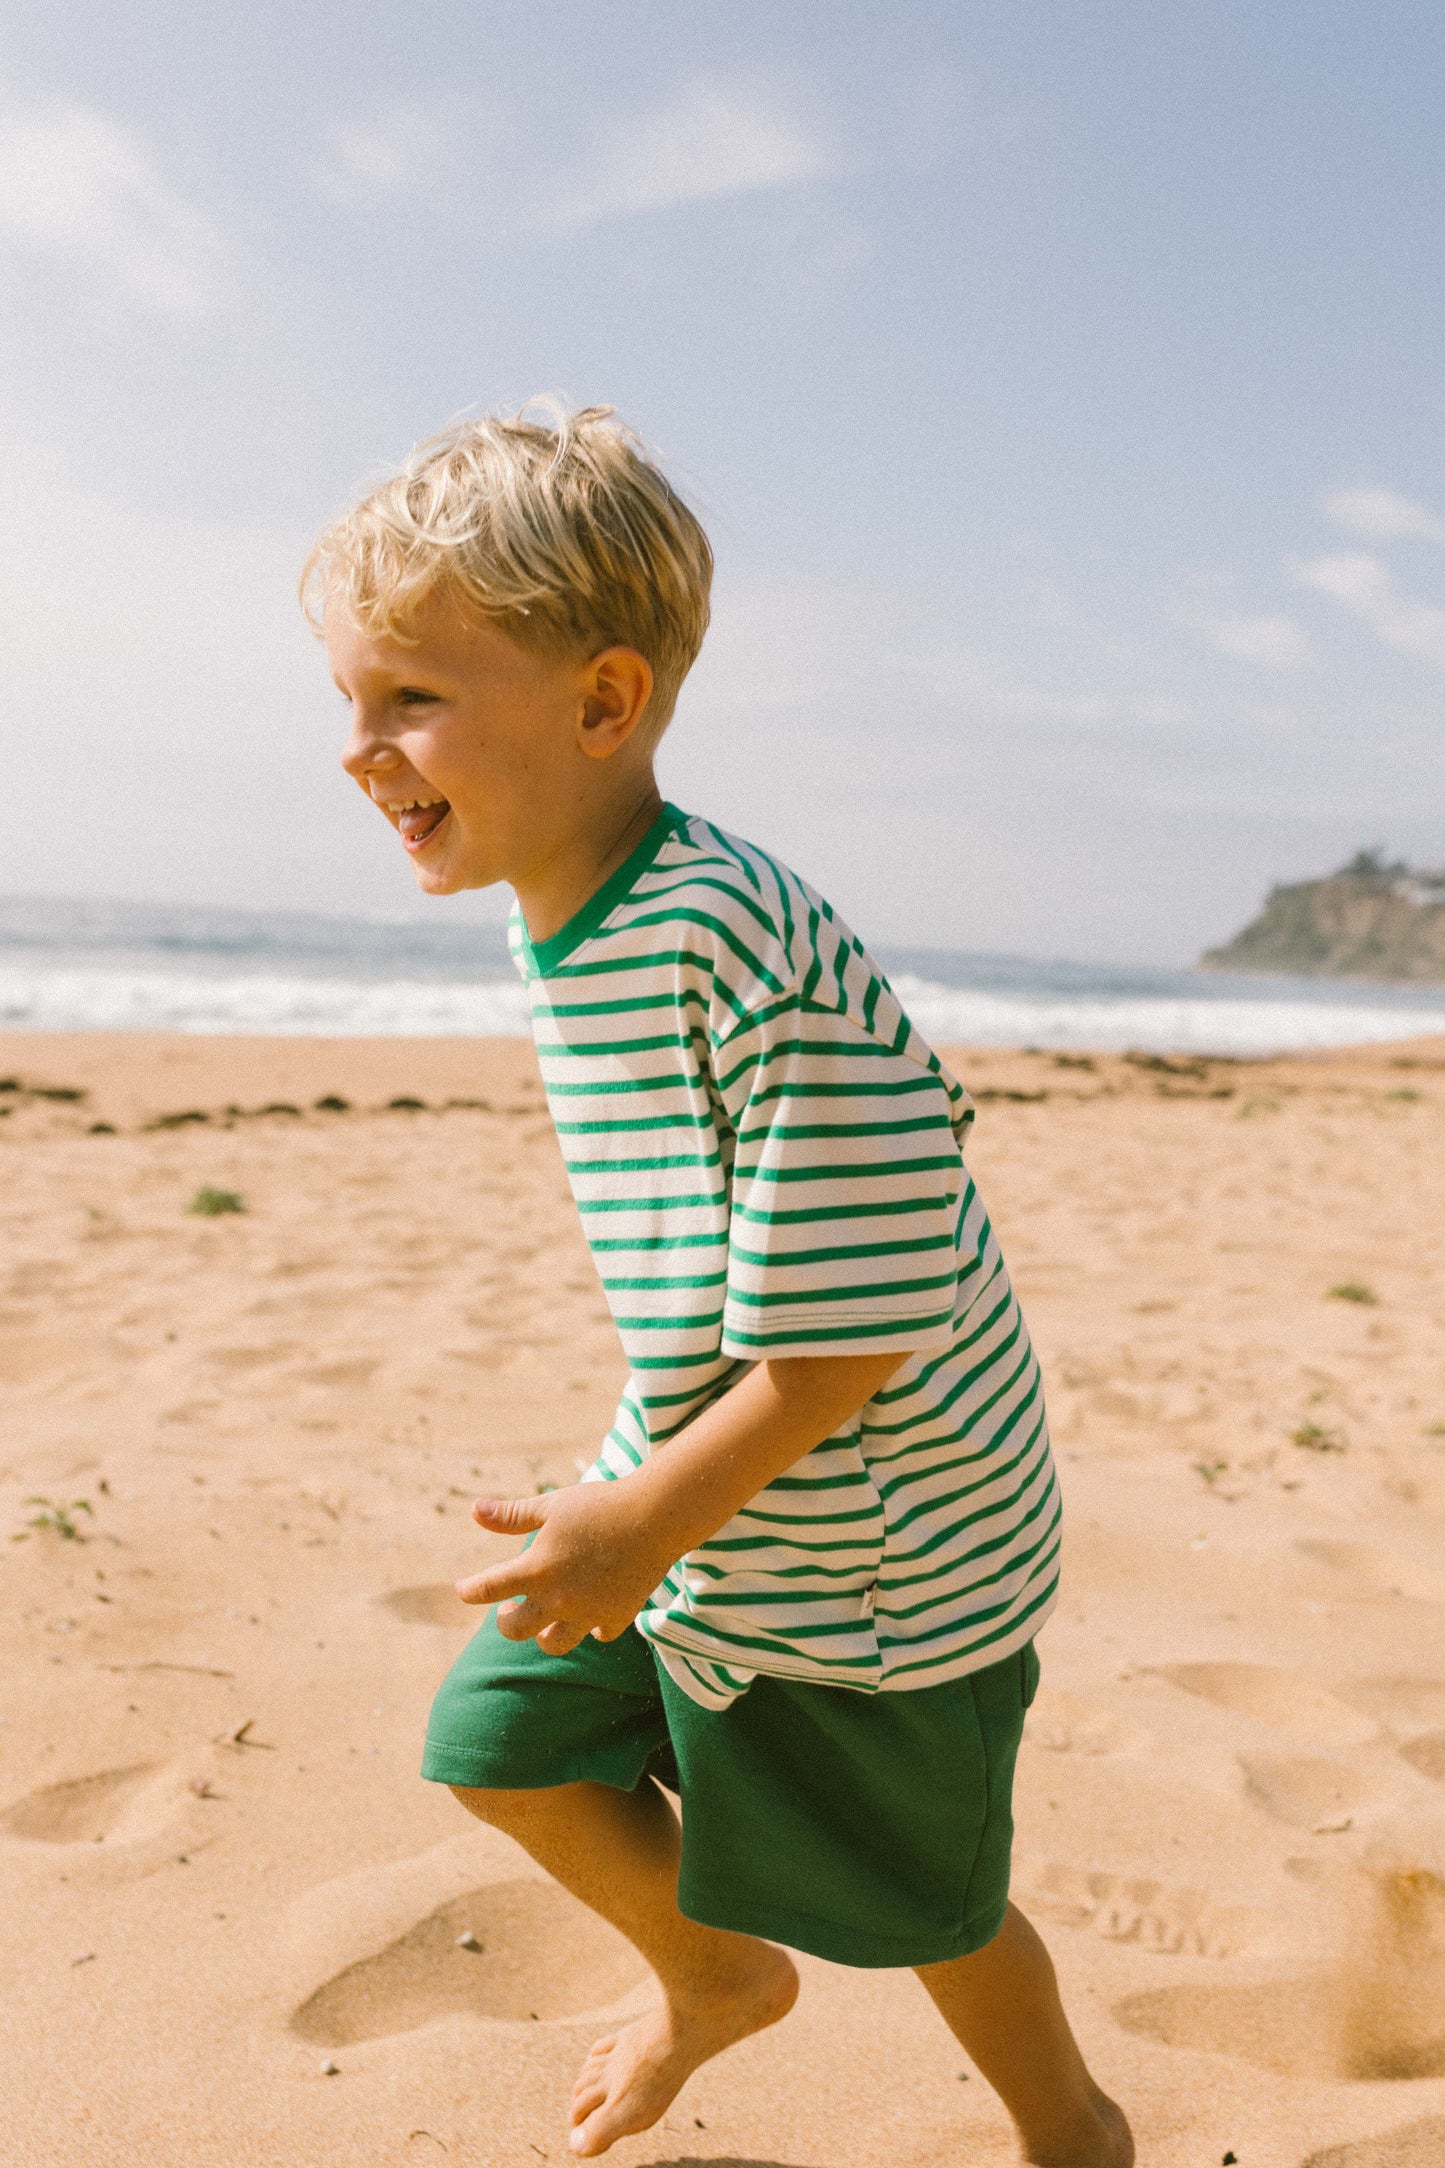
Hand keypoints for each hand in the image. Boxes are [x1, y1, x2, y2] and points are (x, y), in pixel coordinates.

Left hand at [456, 1482, 673, 1655]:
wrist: (655, 1517)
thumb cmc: (599, 1504)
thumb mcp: (551, 1505)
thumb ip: (512, 1515)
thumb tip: (474, 1511)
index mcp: (537, 1570)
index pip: (489, 1589)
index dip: (470, 1591)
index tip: (463, 1589)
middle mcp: (558, 1599)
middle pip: (516, 1630)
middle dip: (506, 1621)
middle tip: (509, 1607)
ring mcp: (588, 1612)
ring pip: (554, 1642)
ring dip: (543, 1633)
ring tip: (544, 1618)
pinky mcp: (618, 1616)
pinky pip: (597, 1634)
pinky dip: (589, 1628)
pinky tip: (588, 1615)